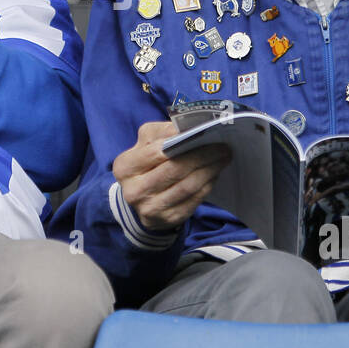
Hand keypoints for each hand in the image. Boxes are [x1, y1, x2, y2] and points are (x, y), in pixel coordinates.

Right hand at [113, 121, 231, 231]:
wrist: (140, 196)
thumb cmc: (146, 162)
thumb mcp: (146, 142)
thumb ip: (163, 132)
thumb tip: (189, 128)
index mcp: (125, 167)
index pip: (156, 152)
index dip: (183, 142)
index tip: (206, 134)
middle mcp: (134, 191)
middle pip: (175, 170)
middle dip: (202, 156)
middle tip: (223, 147)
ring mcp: (150, 208)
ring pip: (187, 187)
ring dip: (209, 171)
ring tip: (223, 158)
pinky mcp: (167, 219)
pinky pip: (193, 200)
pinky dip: (207, 185)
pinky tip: (214, 174)